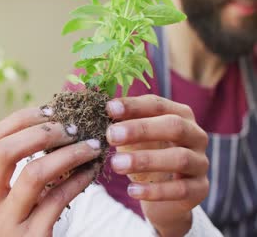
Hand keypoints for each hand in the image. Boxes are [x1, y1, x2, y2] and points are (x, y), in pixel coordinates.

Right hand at [0, 107, 101, 236]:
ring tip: (92, 145)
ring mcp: (7, 223)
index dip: (22, 118)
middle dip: (42, 131)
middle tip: (73, 127)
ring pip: (35, 174)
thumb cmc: (17, 229)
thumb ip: (18, 170)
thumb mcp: (7, 201)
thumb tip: (53, 124)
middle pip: (5, 150)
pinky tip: (92, 171)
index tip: (51, 110)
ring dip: (68, 154)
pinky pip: (58, 200)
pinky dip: (78, 181)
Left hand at [106, 95, 209, 236]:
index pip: (158, 104)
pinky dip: (154, 191)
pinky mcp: (200, 188)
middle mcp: (196, 135)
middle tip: (111, 135)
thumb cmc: (147, 155)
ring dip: (145, 160)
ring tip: (115, 164)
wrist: (166, 196)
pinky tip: (132, 191)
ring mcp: (201, 162)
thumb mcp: (133, 138)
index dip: (133, 106)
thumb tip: (99, 110)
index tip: (109, 108)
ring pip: (179, 158)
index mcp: (180, 115)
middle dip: (140, 129)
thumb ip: (122, 124)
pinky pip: (180, 189)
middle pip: (174, 126)